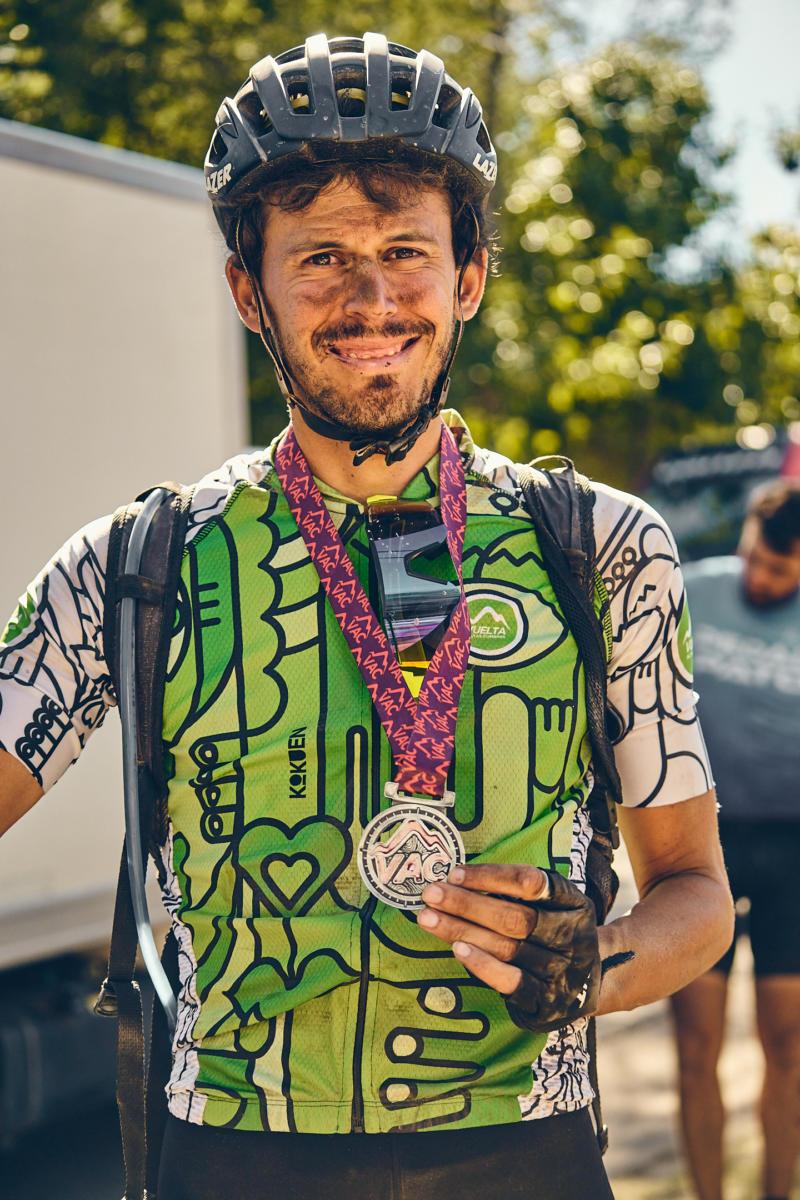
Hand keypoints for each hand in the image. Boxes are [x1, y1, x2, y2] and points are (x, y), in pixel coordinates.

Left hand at [417, 863, 600, 1032]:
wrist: (590, 983)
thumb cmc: (554, 930)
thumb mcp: (552, 903)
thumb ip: (515, 892)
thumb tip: (456, 879)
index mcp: (573, 903)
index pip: (530, 883)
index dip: (490, 877)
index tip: (453, 873)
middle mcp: (571, 936)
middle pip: (514, 918)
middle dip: (466, 904)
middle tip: (430, 894)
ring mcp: (560, 970)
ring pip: (507, 947)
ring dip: (462, 930)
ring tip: (428, 918)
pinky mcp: (545, 1000)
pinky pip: (511, 982)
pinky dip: (483, 965)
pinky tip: (457, 949)